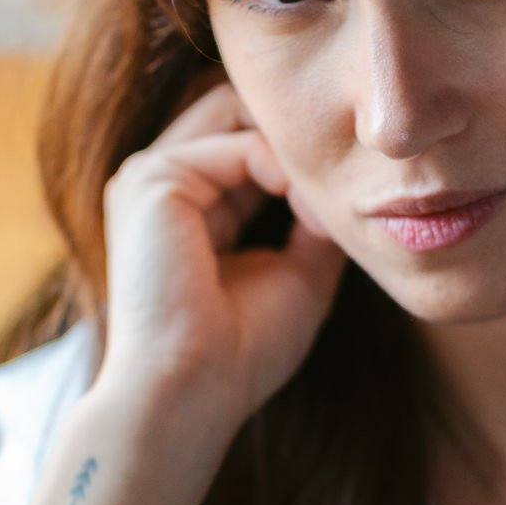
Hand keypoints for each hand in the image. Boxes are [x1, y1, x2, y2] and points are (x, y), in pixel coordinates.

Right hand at [95, 70, 345, 425]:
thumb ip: (314, 222)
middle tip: (350, 171)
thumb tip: (351, 187)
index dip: (302, 153)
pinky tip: (308, 209)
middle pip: (237, 110)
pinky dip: (286, 169)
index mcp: (185, 205)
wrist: (189, 394)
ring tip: (331, 197)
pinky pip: (239, 144)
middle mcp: (160, 182)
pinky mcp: (154, 180)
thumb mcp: (297, 275)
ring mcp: (150, 176)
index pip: (247, 138)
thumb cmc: (239, 353)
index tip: (355, 191)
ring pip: (238, 113)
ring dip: (296, 150)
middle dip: (296, 133)